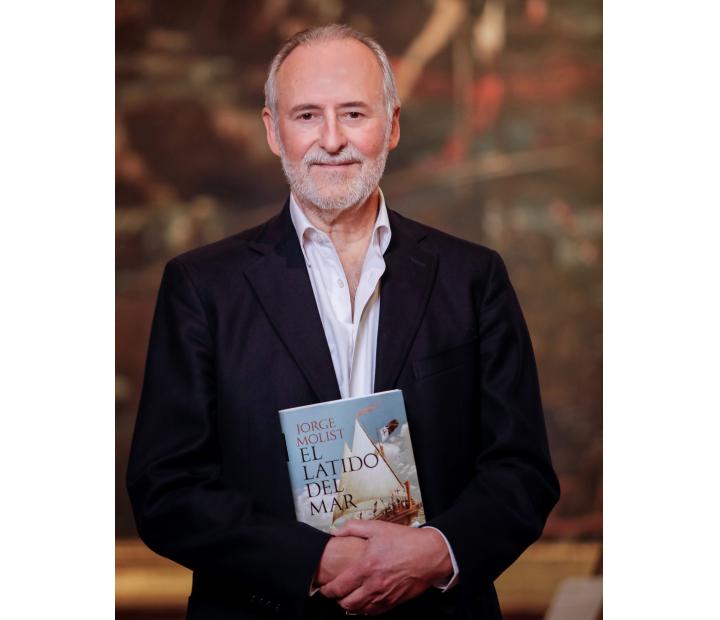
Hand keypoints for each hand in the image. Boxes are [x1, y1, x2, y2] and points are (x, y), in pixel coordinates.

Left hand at [319, 520, 452, 615]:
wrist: (429, 554)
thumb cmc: (404, 540)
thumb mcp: (377, 527)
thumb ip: (353, 528)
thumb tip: (335, 531)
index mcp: (366, 566)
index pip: (339, 587)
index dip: (327, 590)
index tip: (323, 587)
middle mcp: (374, 585)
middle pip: (347, 604)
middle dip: (337, 600)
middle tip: (334, 593)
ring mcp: (385, 596)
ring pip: (360, 611)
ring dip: (350, 606)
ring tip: (346, 597)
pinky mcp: (394, 602)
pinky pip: (374, 612)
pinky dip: (365, 610)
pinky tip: (363, 602)